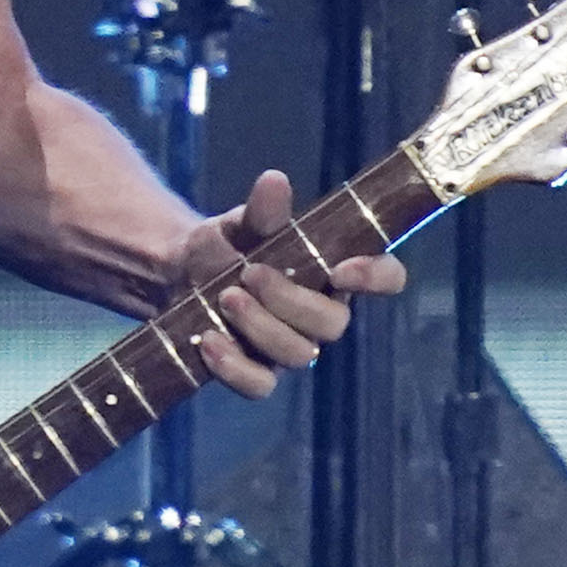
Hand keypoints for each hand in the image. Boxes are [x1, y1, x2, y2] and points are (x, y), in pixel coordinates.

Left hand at [168, 173, 403, 396]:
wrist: (180, 275)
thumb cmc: (229, 245)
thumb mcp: (242, 223)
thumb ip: (263, 211)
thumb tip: (275, 181)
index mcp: (335, 270)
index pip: (386, 276)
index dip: (377, 277)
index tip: (341, 268)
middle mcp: (321, 314)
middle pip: (334, 324)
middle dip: (292, 301)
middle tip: (248, 273)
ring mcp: (290, 347)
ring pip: (298, 355)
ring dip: (260, 327)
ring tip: (225, 297)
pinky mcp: (258, 372)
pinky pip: (260, 385)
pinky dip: (234, 366)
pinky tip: (207, 341)